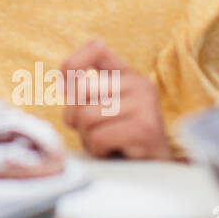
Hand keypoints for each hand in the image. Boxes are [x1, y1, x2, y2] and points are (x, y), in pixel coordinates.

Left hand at [60, 39, 176, 160]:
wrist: (157, 169)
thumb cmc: (123, 138)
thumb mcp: (104, 108)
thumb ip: (84, 92)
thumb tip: (62, 85)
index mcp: (128, 75)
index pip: (96, 48)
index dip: (72, 65)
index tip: (66, 88)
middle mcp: (140, 84)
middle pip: (80, 88)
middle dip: (75, 116)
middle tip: (91, 130)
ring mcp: (145, 105)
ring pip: (85, 116)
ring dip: (87, 137)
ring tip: (106, 143)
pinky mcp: (145, 129)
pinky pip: (98, 137)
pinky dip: (98, 150)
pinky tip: (114, 152)